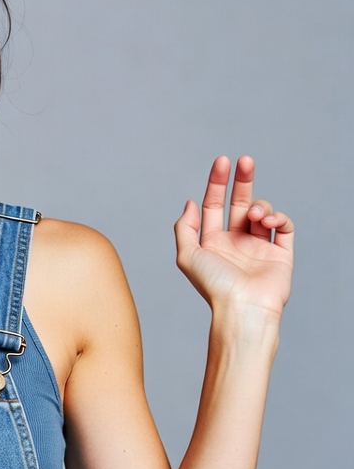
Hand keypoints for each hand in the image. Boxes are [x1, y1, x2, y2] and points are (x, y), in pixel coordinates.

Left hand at [175, 155, 293, 317]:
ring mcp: (259, 246)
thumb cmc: (214, 285)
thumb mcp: (187, 255)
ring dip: (259, 205)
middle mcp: (235, 241)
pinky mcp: (280, 253)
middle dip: (243, 180)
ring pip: (262, 212)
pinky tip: (268, 220)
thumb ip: (184, 227)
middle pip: (240, 202)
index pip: (214, 205)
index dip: (217, 183)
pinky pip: (284, 226)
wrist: (243, 308)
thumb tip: (190, 202)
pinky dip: (278, 217)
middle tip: (245, 160)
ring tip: (255, 215)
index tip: (222, 162)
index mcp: (212, 241)